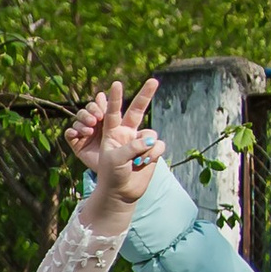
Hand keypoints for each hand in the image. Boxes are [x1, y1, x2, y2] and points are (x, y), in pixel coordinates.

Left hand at [80, 76, 165, 218]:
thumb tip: (150, 139)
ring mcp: (140, 141)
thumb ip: (132, 146)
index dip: (115, 99)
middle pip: (138, 111)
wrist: (122, 192)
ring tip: (135, 162)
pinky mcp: (152, 150)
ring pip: (150, 134)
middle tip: (153, 79)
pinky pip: (158, 145)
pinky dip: (153, 154)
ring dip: (144, 149)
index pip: (113, 113)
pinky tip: (144, 163)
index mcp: (112, 133)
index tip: (117, 84)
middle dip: (145, 95)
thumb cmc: (112, 175)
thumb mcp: (116, 159)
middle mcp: (127, 134)